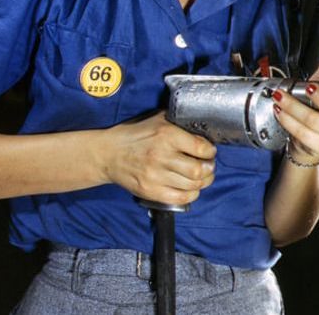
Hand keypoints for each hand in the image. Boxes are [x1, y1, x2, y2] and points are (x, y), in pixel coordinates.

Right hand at [102, 113, 216, 205]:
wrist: (108, 154)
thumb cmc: (135, 135)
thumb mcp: (158, 120)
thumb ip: (180, 122)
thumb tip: (203, 126)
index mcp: (166, 135)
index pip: (201, 148)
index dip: (210, 151)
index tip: (209, 152)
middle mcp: (161, 156)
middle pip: (198, 170)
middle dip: (209, 169)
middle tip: (208, 166)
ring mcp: (155, 176)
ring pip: (192, 186)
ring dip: (203, 182)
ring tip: (202, 177)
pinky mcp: (150, 191)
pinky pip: (180, 198)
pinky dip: (191, 195)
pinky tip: (190, 188)